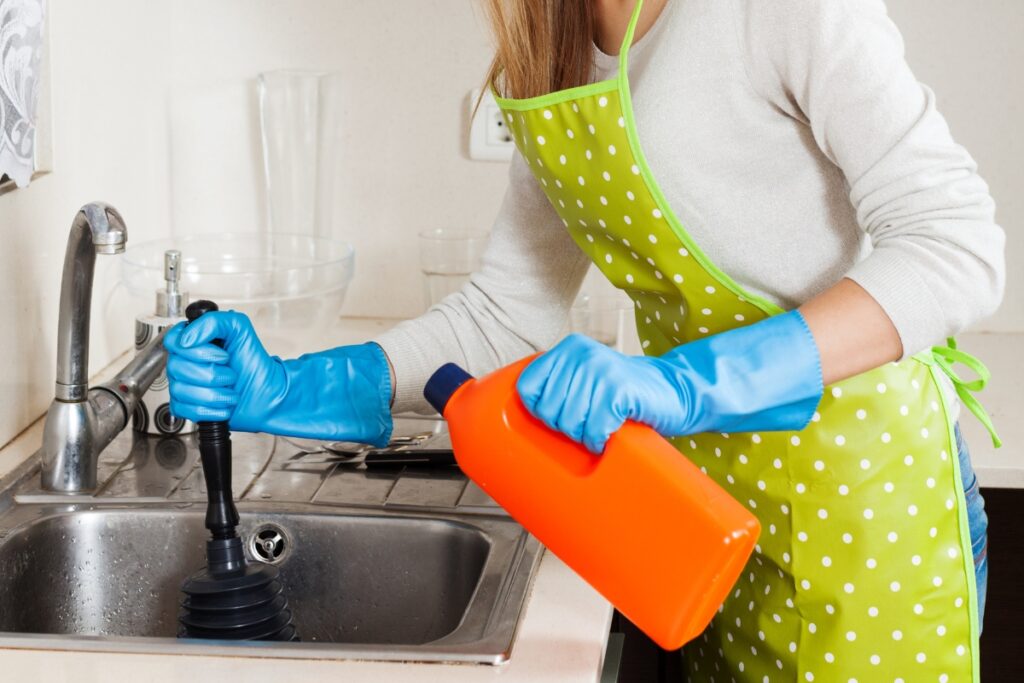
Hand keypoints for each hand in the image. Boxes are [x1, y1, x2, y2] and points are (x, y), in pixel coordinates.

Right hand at [164, 311, 391, 445]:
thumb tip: (195, 325)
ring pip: (185, 389)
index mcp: (202, 348)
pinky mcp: (207, 412)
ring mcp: (200, 391)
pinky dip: (212, 407)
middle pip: (180, 368)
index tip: (222, 355)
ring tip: (236, 389)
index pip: (175, 344)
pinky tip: (229, 404)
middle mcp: (196, 369)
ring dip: (217, 390)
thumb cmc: (270, 367)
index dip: (200, 351)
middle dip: (214, 371)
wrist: (290, 397)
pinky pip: (189, 410)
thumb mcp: (243, 332)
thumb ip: (217, 321)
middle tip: (236, 375)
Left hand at [516, 311, 823, 453]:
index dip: (540, 413)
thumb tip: (514, 422)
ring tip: (602, 427)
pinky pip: (594, 428)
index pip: (527, 389)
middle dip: (567, 429)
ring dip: (586, 436)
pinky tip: (612, 431)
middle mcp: (580, 354)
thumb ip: (557, 389)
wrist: (674, 392)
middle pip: (549, 411)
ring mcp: (599, 369)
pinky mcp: (618, 388)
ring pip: (570, 423)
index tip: (559, 419)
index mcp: (567, 350)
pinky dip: (601, 439)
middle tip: (589, 424)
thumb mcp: (584, 383)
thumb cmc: (623, 394)